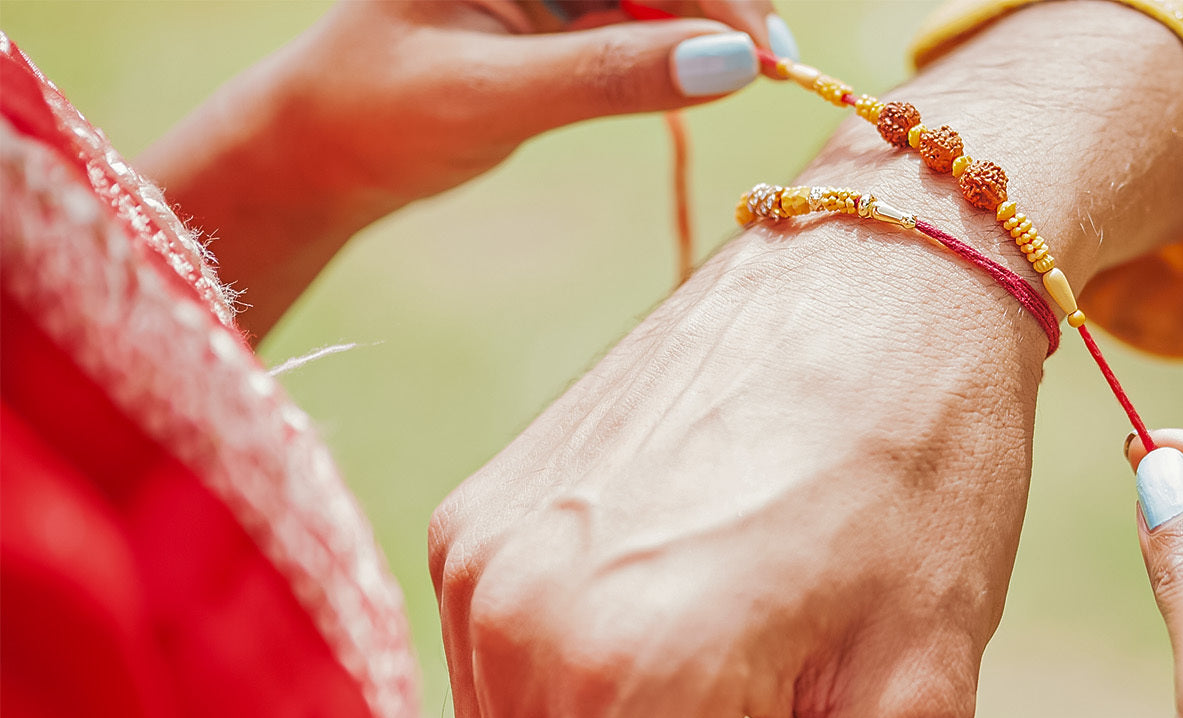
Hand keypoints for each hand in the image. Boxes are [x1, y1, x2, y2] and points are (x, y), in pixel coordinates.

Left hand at [140, 0, 793, 336]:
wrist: (326, 150)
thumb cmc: (380, 112)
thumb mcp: (494, 96)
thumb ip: (611, 75)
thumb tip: (731, 65)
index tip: (757, 45)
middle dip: (718, 2)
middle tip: (770, 65)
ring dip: (708, 22)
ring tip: (752, 69)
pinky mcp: (559, 4)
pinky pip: (639, 10)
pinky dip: (680, 40)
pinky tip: (709, 70)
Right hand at [429, 4, 1182, 717]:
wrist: (881, 273)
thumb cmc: (921, 472)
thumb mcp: (912, 697)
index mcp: (619, 678)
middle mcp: (512, 618)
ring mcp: (480, 557)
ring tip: (752, 687)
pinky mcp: (484, 513)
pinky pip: (505, 683)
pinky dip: (592, 709)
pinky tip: (699, 624)